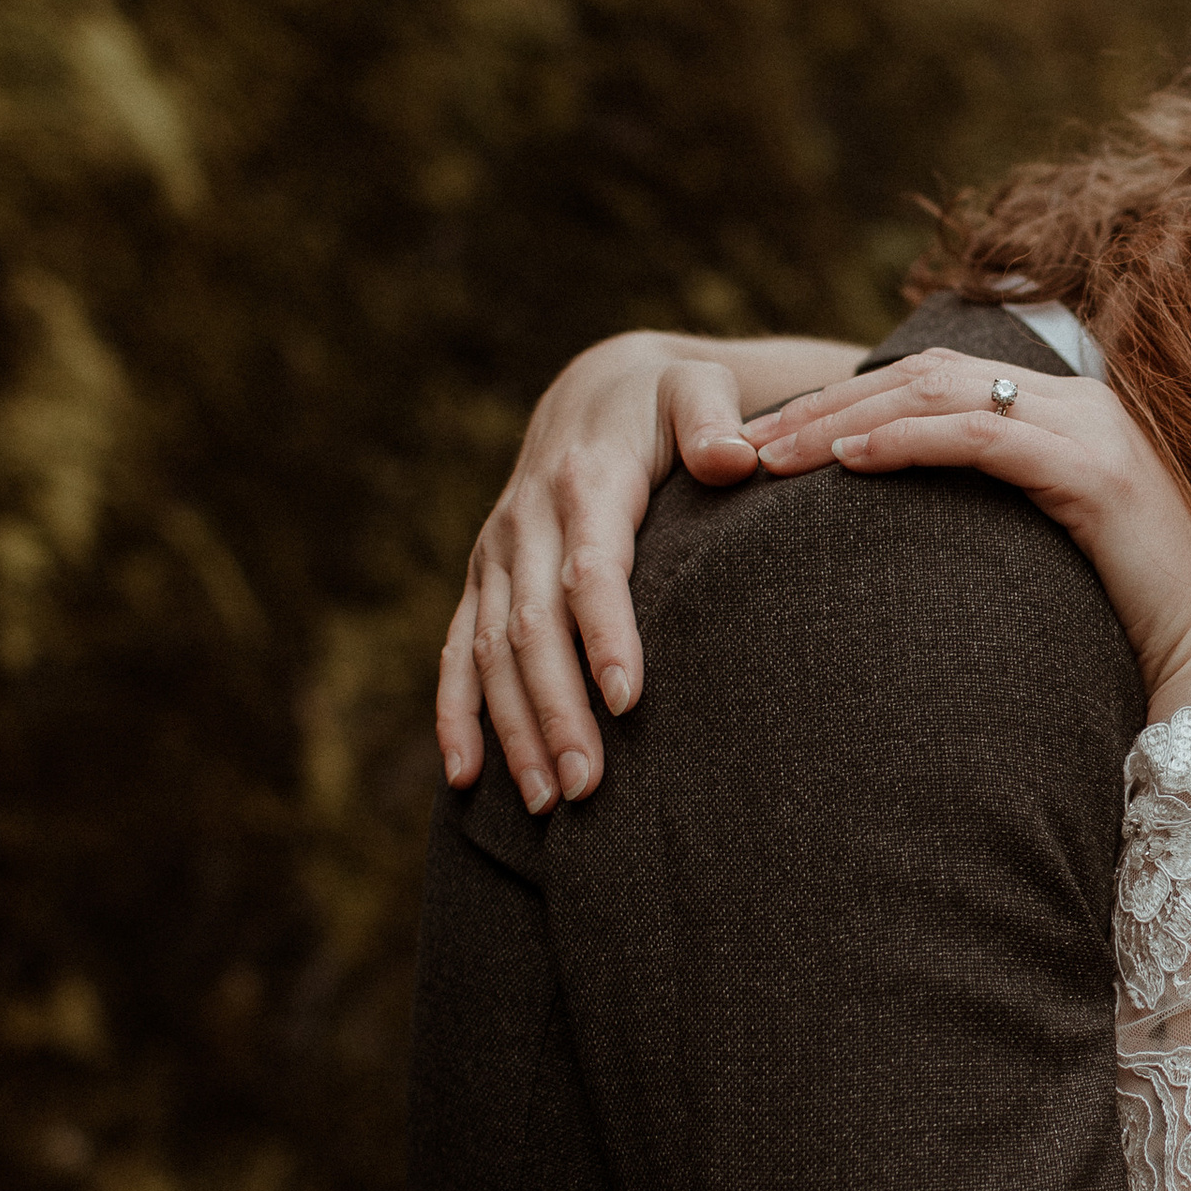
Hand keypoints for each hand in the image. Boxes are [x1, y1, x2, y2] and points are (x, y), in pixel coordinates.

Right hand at [435, 335, 761, 804]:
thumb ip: (713, 419)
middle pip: (533, 628)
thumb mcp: (696, 388)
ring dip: (514, 729)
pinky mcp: (481, 581)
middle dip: (557, 709)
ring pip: (491, 654)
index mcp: (582, 482)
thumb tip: (735, 458)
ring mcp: (495, 556)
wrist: (595, 390)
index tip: (631, 698)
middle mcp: (525, 522)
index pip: (590, 568)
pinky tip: (466, 777)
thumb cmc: (664, 403)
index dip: (606, 632)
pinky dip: (456, 715)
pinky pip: (456, 653)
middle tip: (588, 785)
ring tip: (550, 802)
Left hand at [751, 351, 1190, 726]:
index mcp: (1064, 411)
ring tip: (775, 452)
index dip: (848, 397)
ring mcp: (1092, 430)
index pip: (935, 380)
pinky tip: (848, 461)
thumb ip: (988, 521)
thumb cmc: (1124, 628)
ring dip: (848, 417)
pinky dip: (908, 442)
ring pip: (944, 393)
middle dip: (829, 400)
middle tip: (747, 441)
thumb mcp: (1040, 557)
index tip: (773, 438)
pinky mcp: (1097, 474)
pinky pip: (984, 438)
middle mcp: (1080, 401)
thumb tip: (902, 540)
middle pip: (926, 374)